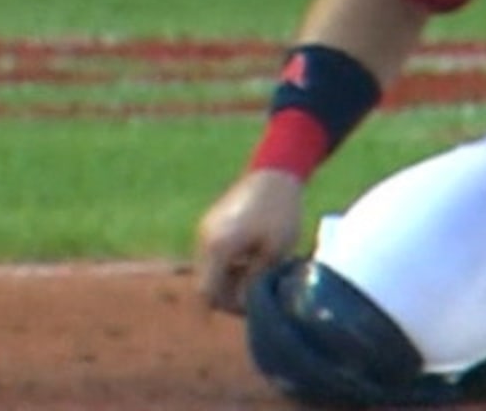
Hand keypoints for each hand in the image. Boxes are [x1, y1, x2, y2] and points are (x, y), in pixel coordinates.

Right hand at [193, 169, 305, 314]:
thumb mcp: (276, 251)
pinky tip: (252, 260)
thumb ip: (256, 280)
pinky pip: (214, 256)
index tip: (244, 315)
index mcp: (218, 248)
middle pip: (208, 284)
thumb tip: (244, 303)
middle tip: (258, 297)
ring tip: (259, 275)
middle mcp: (204, 240)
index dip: (223, 309)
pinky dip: (228, 265)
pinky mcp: (211, 224)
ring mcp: (205, 231)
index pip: (207, 293)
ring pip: (211, 270)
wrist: (275, 172)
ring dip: (229, 280)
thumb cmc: (280, 211)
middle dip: (230, 295)